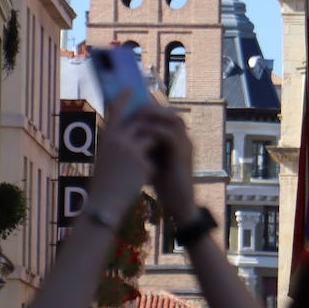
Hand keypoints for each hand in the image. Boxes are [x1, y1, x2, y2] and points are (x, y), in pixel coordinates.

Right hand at [85, 93, 156, 215]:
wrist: (104, 204)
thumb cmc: (103, 183)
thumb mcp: (105, 158)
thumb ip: (116, 143)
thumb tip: (131, 130)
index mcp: (106, 137)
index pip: (115, 111)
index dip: (123, 98)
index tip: (130, 88)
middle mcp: (117, 140)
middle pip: (138, 122)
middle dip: (149, 123)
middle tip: (158, 121)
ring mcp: (130, 150)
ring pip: (150, 137)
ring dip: (153, 145)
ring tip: (153, 153)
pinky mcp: (142, 162)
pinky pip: (153, 157)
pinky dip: (152, 166)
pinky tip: (146, 179)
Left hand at [127, 105, 196, 224]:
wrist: (178, 204)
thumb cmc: (163, 182)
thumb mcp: (151, 158)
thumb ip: (142, 144)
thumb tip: (122, 132)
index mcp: (176, 137)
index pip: (164, 113)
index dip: (149, 106)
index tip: (130, 104)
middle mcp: (184, 137)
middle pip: (169, 111)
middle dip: (150, 107)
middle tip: (132, 106)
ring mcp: (186, 145)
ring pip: (172, 118)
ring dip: (153, 115)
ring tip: (135, 115)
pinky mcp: (183, 155)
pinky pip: (170, 135)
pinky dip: (155, 130)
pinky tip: (141, 131)